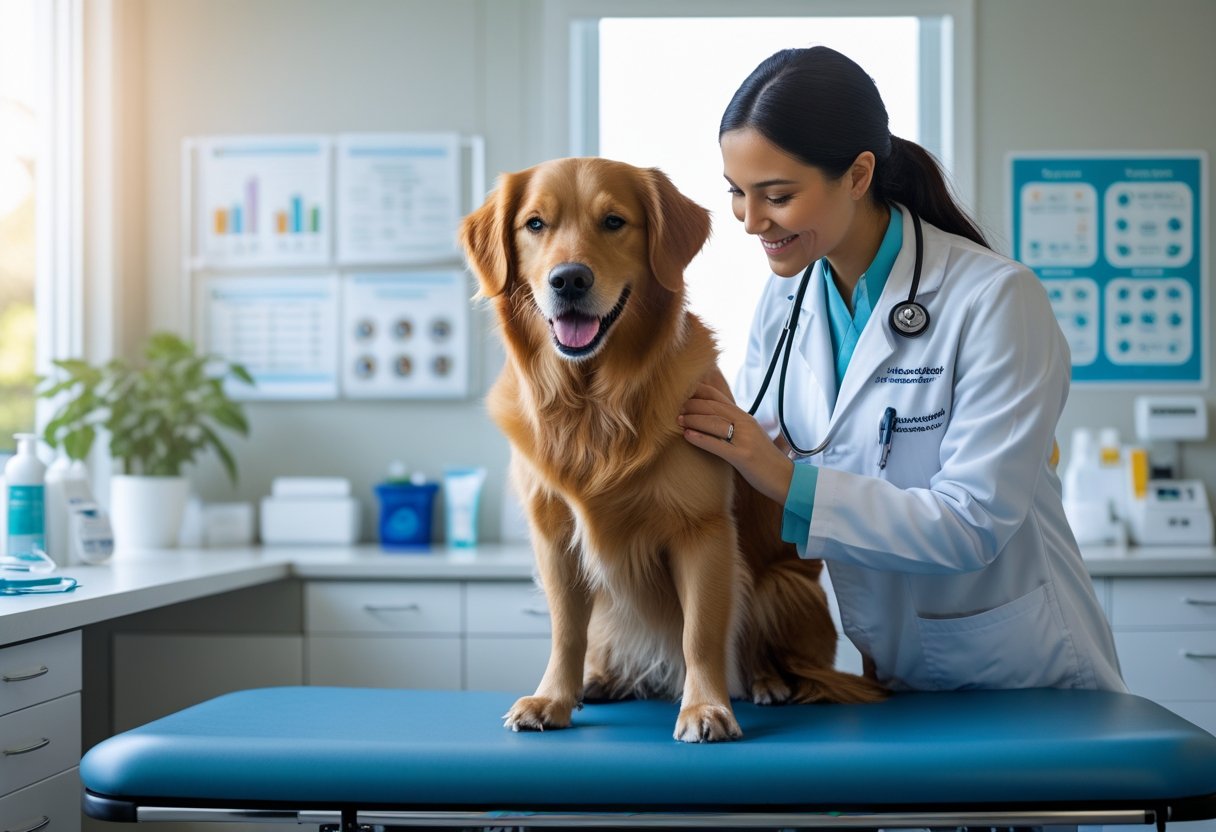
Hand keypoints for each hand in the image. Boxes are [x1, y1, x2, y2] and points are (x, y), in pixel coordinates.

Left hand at [679, 382, 794, 505]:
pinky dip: (700, 438)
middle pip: (714, 408)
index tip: (681, 393)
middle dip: (692, 405)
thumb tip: (711, 421)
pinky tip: (687, 436)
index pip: (719, 398)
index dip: (699, 393)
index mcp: (745, 418)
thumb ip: (733, 427)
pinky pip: (718, 445)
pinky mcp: (743, 456)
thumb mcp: (750, 437)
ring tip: (677, 420)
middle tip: (675, 407)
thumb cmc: (764, 461)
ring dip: (693, 420)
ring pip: (714, 423)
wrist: (786, 479)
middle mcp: (746, 424)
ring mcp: (745, 439)